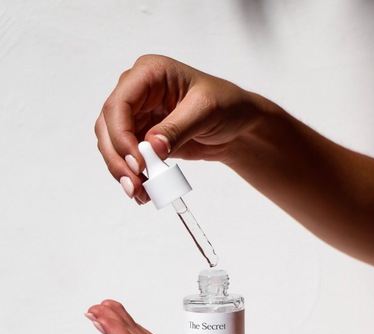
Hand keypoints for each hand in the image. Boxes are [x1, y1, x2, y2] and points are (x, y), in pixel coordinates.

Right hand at [95, 55, 260, 202]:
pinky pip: (128, 158)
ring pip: (113, 146)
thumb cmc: (226, 105)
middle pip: (109, 127)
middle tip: (134, 185)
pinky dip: (133, 176)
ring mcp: (138, 117)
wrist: (237, 126)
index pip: (119, 104)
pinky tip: (144, 191)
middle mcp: (137, 93)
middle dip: (118, 159)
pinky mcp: (143, 139)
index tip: (138, 163)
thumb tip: (151, 147)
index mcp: (149, 73)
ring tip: (140, 193)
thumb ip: (177, 128)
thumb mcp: (206, 111)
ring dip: (122, 172)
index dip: (121, 135)